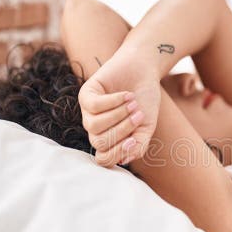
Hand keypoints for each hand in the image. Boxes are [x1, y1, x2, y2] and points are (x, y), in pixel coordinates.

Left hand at [79, 51, 160, 166]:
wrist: (145, 71)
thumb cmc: (145, 100)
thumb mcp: (146, 127)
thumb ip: (138, 146)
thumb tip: (123, 160)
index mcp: (109, 139)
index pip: (104, 158)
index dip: (118, 152)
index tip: (134, 140)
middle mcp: (95, 128)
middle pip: (100, 142)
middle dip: (122, 130)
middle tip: (139, 116)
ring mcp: (88, 111)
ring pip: (94, 126)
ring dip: (118, 115)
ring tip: (134, 104)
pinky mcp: (86, 94)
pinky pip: (94, 106)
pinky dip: (114, 101)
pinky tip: (127, 95)